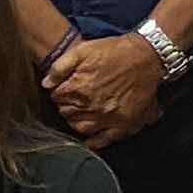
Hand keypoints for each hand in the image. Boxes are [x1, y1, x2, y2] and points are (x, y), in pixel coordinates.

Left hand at [46, 33, 164, 147]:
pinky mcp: (123, 124)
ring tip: (79, 114)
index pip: (57, 98)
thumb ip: (60, 67)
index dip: (59, 92)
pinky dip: (93, 142)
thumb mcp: (83, 50)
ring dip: (76, 122)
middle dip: (66, 106)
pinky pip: (104, 140)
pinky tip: (88, 140)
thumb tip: (46, 84)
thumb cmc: (115, 51)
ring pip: (81, 128)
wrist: (146, 56)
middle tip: (73, 100)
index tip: (65, 89)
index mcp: (79, 88)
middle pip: (67, 114)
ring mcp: (108, 117)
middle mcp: (91, 106)